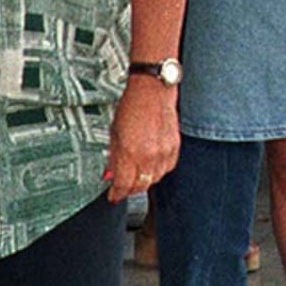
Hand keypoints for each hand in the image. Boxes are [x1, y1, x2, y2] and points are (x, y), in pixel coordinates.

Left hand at [106, 80, 179, 202]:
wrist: (153, 90)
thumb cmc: (132, 105)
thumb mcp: (114, 132)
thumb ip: (114, 157)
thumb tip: (110, 176)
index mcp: (130, 152)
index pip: (124, 185)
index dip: (117, 193)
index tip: (113, 196)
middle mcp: (149, 155)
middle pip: (140, 186)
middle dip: (130, 189)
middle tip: (123, 185)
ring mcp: (164, 152)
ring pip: (154, 180)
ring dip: (144, 180)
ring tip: (136, 172)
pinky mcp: (175, 147)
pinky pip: (167, 169)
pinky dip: (158, 170)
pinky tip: (151, 163)